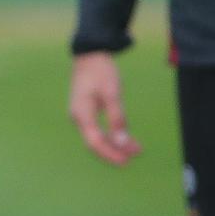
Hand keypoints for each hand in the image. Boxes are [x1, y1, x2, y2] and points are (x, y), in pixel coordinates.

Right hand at [70, 51, 140, 165]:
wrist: (89, 54)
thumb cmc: (100, 71)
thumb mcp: (112, 93)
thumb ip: (117, 118)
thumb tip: (122, 142)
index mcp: (82, 114)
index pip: (95, 141)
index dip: (109, 153)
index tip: (124, 161)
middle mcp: (79, 117)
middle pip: (95, 141)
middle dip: (114, 151)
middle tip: (132, 158)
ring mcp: (82, 115)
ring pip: (98, 136)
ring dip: (115, 143)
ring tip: (135, 149)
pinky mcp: (87, 111)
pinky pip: (99, 128)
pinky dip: (112, 133)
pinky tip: (126, 137)